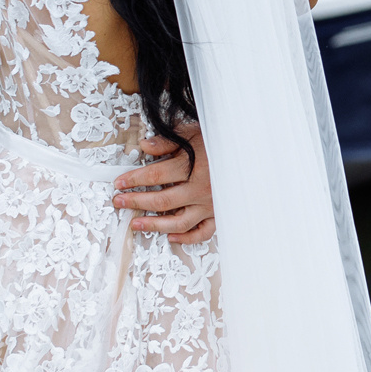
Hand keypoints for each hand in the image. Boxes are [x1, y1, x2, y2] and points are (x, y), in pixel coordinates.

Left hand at [116, 121, 214, 243]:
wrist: (251, 151)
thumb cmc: (222, 141)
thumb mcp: (194, 133)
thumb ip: (167, 141)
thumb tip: (144, 146)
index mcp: (193, 167)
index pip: (155, 175)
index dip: (134, 180)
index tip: (119, 183)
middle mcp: (200, 189)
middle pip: (162, 201)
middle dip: (136, 202)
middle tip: (119, 202)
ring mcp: (210, 205)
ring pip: (178, 222)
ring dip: (154, 225)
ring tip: (136, 224)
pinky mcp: (219, 214)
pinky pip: (202, 232)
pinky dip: (186, 238)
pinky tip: (170, 237)